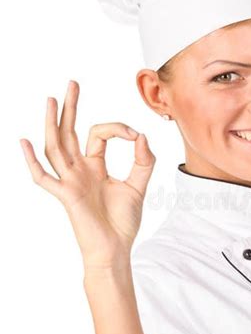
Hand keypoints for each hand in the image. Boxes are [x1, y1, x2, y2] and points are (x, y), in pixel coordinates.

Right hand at [19, 80, 155, 267]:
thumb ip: (144, 161)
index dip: (117, 128)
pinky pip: (44, 177)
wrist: (116, 249)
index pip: (99, 134)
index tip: (135, 135)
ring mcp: (70, 181)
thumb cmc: (123, 222)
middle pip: (69, 132)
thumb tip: (141, 136)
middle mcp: (79, 170)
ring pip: (55, 147)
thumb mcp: (139, 186)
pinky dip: (32, 161)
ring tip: (51, 100)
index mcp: (95, 166)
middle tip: (71, 84)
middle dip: (70, 108)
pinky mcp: (66, 196)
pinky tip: (24, 142)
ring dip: (52, 123)